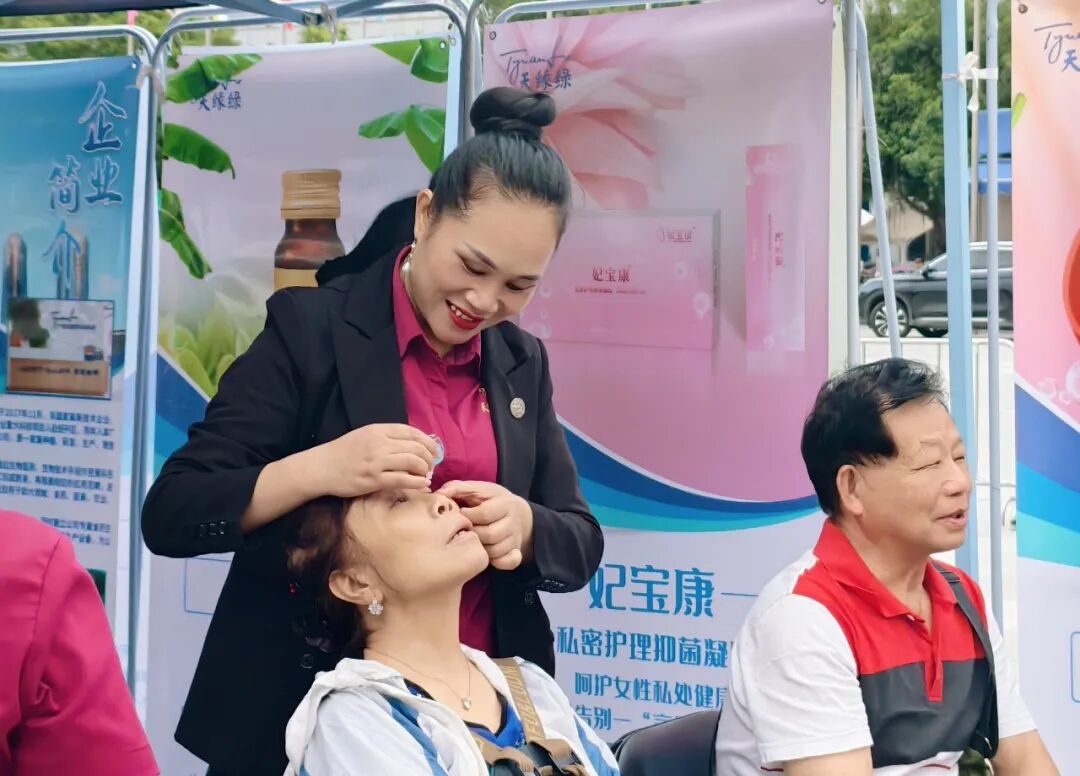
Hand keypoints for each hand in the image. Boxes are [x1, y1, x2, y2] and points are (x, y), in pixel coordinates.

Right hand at [312, 424, 438, 497]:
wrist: (321, 467)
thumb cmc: (343, 452)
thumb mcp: (365, 435)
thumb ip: (386, 437)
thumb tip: (413, 444)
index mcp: (378, 430)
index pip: (411, 432)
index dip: (427, 441)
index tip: (433, 450)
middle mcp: (379, 443)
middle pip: (416, 447)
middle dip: (429, 457)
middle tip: (431, 465)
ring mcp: (377, 462)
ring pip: (413, 462)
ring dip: (424, 469)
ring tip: (425, 474)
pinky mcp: (374, 479)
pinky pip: (402, 480)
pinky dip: (416, 482)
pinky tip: (422, 484)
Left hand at [438, 481, 533, 570]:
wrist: (518, 513)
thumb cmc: (491, 500)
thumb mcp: (478, 489)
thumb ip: (459, 488)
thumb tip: (441, 493)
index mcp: (505, 504)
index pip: (485, 513)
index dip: (468, 515)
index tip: (460, 513)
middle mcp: (513, 522)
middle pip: (490, 534)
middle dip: (472, 534)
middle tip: (463, 530)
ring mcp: (515, 539)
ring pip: (495, 551)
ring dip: (479, 549)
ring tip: (471, 541)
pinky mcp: (516, 552)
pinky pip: (508, 563)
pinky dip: (496, 561)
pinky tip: (485, 554)